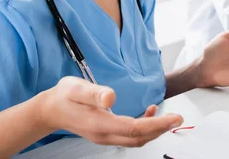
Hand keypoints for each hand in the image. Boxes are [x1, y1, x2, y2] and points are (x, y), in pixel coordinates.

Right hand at [38, 77, 182, 146]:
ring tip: (168, 117)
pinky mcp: (106, 133)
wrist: (50, 109)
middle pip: (139, 138)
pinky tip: (149, 113)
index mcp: (99, 124)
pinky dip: (144, 128)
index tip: (174, 118)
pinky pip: (130, 136)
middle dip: (161, 129)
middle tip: (178, 118)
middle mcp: (104, 135)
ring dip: (154, 130)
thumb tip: (110, 97)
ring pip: (136, 139)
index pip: (134, 128)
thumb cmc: (64, 96)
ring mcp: (105, 136)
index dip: (157, 124)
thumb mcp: (76, 88)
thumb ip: (94, 93)